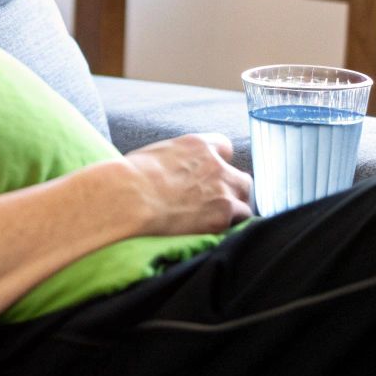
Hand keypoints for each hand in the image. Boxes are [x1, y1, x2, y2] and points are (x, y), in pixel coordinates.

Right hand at [115, 133, 253, 236]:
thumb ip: (177, 159)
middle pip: (242, 178)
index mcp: (198, 145)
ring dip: (235, 209)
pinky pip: (239, 222)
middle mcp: (216, 165)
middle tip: (218, 200)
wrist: (130, 198)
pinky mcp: (221, 216)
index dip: (220, 162)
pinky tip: (215, 231)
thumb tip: (174, 170)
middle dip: (233, 188)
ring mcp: (222, 191)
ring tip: (217, 220)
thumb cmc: (131, 176)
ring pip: (245, 201)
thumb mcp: (156, 154)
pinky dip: (230, 227)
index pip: (225, 147)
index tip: (213, 172)